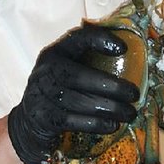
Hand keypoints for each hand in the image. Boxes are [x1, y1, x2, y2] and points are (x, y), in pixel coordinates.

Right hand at [7, 24, 138, 163]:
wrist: (29, 120)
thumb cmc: (61, 91)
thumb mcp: (70, 69)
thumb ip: (91, 61)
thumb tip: (135, 60)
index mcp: (56, 52)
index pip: (78, 38)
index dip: (100, 40)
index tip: (123, 49)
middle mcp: (45, 69)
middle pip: (77, 75)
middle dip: (110, 86)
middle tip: (134, 94)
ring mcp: (40, 94)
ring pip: (76, 101)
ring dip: (107, 108)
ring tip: (129, 113)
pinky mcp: (41, 117)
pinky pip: (70, 121)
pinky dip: (94, 124)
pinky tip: (112, 125)